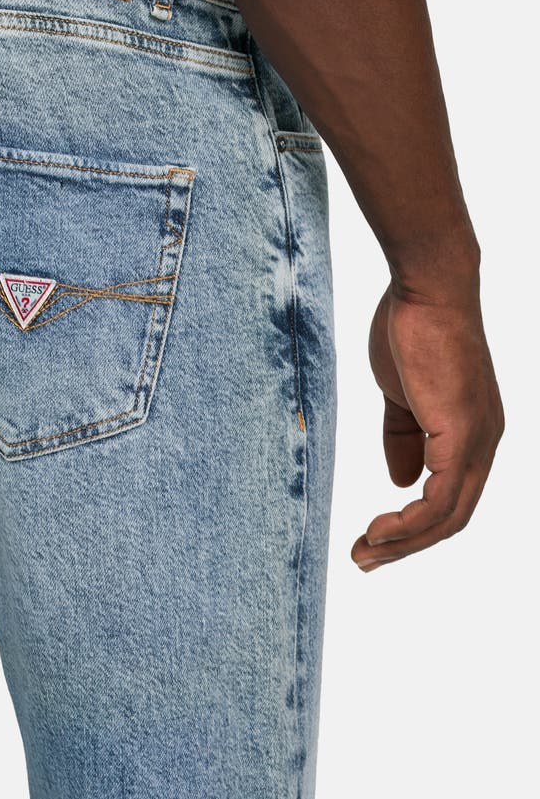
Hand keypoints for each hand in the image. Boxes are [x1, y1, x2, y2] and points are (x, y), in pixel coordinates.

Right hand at [351, 281, 503, 571]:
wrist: (427, 288)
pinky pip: (440, 499)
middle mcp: (484, 443)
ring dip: (403, 543)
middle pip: (452, 517)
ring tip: (363, 553)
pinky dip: (409, 523)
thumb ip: (403, 436)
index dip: (412, 525)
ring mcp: (478, 440)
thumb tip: (400, 479)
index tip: (372, 536)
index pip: (449, 496)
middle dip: (405, 545)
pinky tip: (379, 530)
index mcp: (471, 433)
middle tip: (363, 560)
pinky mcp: (463, 434)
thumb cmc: (412, 330)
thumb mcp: (401, 395)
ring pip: (448, 517)